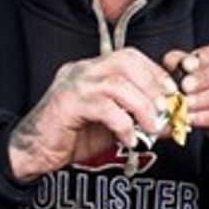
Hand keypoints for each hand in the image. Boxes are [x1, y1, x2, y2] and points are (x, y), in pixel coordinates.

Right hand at [9, 48, 177, 181]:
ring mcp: (73, 85)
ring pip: (118, 84)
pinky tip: (129, 138)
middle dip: (152, 85)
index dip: (154, 72)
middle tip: (164, 109)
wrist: (35, 152)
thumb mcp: (115, 125)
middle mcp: (82, 71)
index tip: (172, 92)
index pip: (129, 56)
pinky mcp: (67, 104)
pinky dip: (124, 124)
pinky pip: (104, 108)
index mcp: (93, 70)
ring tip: (151, 126)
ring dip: (142, 106)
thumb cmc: (74, 137)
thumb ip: (140, 119)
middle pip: (125, 62)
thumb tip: (170, 122)